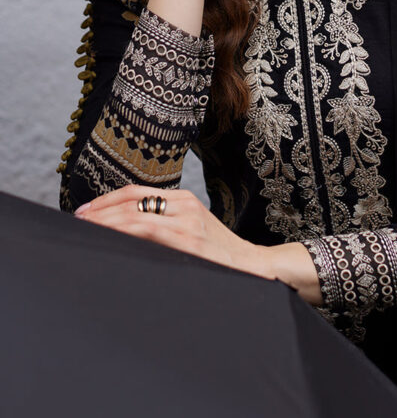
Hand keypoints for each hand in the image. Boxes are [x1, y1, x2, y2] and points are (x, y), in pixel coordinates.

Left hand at [74, 185, 274, 280]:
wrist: (254, 267)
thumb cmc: (220, 256)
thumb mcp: (194, 232)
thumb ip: (166, 227)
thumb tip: (126, 233)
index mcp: (185, 200)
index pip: (137, 192)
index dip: (108, 200)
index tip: (87, 211)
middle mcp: (185, 204)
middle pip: (132, 199)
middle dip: (101, 209)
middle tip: (78, 219)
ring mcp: (187, 221)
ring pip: (135, 214)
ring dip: (106, 221)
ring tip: (86, 228)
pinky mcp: (188, 240)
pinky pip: (148, 230)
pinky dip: (124, 231)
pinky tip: (110, 237)